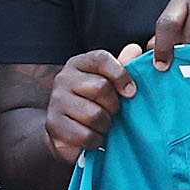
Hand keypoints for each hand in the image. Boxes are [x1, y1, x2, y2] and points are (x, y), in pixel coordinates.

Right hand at [41, 47, 141, 166]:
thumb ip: (122, 67)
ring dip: (105, 125)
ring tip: (102, 125)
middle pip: (101, 88)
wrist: (65, 134)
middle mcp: (63, 78)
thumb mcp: (108, 84)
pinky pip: (86, 135)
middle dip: (114, 105)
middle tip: (112, 112)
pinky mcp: (53, 125)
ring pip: (94, 115)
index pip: (101, 59)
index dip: (121, 75)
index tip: (131, 92)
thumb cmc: (93, 104)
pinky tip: (93, 137)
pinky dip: (96, 140)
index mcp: (78, 64)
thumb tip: (135, 49)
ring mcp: (56, 101)